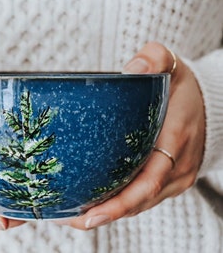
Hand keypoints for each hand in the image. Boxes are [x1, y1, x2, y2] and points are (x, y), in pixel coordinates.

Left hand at [57, 42, 204, 229]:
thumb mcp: (172, 65)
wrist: (208, 102)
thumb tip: (132, 68)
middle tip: (71, 220)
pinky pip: (143, 196)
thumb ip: (155, 59)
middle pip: (140, 200)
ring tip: (75, 218)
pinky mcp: (168, 178)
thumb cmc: (182, 86)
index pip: (148, 181)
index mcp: (176, 141)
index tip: (91, 214)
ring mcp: (174, 176)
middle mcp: (177, 167)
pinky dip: (121, 204)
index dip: (120, 202)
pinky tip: (96, 205)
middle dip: (106, 215)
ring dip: (110, 214)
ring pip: (141, 203)